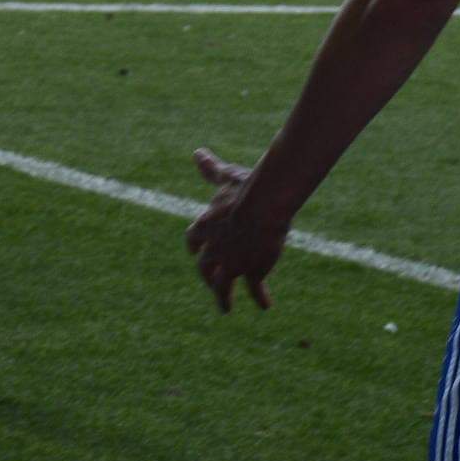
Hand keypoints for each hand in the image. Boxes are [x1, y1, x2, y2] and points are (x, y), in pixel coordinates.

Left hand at [185, 148, 287, 312]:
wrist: (263, 205)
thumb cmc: (244, 187)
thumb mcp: (225, 177)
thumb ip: (211, 169)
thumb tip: (197, 152)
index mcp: (205, 225)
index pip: (194, 240)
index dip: (196, 247)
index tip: (195, 253)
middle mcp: (214, 248)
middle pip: (205, 268)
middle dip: (207, 276)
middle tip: (211, 283)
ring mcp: (232, 262)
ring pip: (222, 285)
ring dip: (223, 297)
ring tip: (225, 308)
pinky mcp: (251, 270)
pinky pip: (254, 290)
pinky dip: (259, 298)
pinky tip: (265, 306)